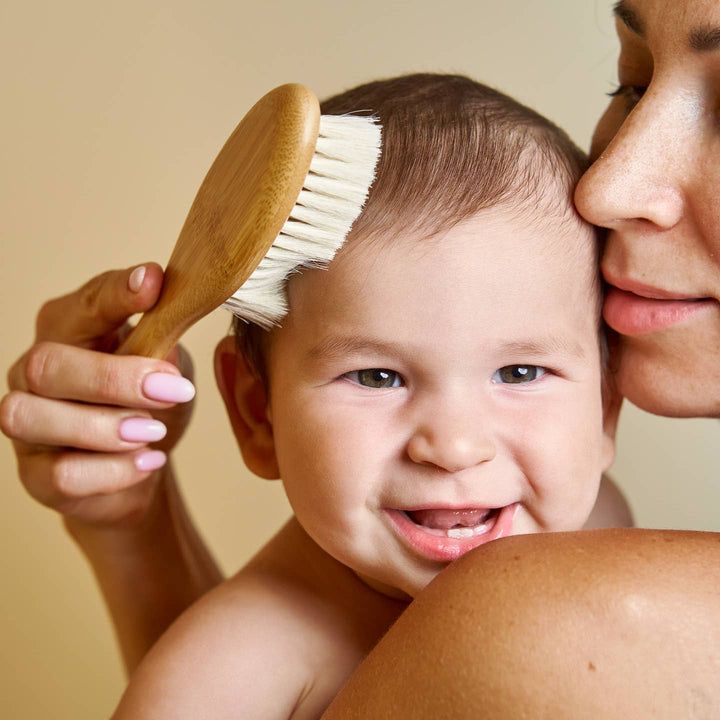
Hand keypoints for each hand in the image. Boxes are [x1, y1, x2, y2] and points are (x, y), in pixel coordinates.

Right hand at [1, 263, 195, 527]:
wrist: (141, 467)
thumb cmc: (148, 403)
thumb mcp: (168, 364)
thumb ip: (165, 338)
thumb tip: (175, 307)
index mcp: (67, 332)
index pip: (82, 304)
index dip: (115, 294)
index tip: (153, 282)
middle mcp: (32, 373)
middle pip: (45, 364)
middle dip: (113, 378)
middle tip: (171, 389)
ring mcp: (27, 425)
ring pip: (32, 418)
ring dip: (104, 426)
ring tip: (155, 431)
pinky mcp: (36, 477)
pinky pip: (61, 475)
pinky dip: (113, 470)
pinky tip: (148, 461)